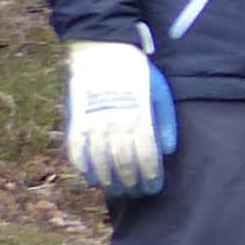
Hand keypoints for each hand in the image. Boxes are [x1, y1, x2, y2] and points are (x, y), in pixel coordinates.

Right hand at [64, 39, 173, 196]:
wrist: (103, 51)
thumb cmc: (136, 72)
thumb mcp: (160, 92)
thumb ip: (165, 122)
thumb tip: (169, 151)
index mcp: (140, 119)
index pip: (147, 158)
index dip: (151, 177)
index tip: (154, 188)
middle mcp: (116, 125)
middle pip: (124, 165)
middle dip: (132, 184)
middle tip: (138, 194)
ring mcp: (93, 124)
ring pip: (100, 163)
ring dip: (109, 181)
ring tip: (118, 191)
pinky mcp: (75, 121)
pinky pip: (76, 152)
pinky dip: (83, 168)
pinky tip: (92, 178)